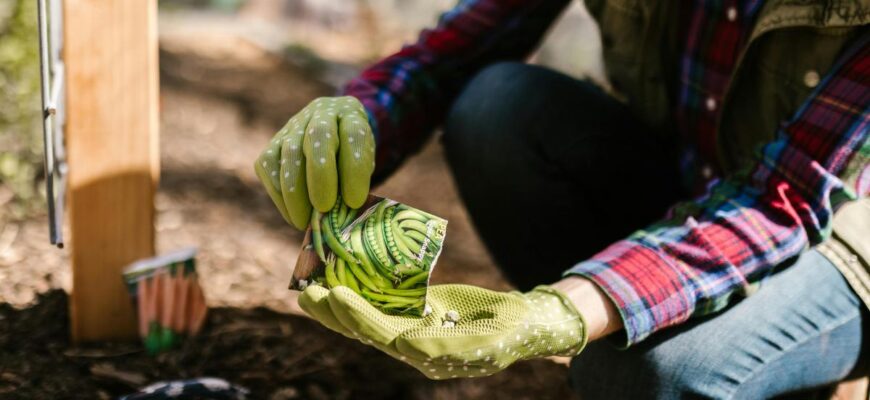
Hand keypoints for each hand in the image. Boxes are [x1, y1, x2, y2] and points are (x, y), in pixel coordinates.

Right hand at [255, 96, 375, 228]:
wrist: (334, 134)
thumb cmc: (352, 157)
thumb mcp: (364, 165)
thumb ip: (355, 183)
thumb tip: (340, 217)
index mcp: (351, 114)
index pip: (354, 135)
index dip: (354, 169)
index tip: (354, 201)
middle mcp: (321, 113)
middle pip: (318, 137)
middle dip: (320, 176)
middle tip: (324, 208)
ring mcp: (293, 126)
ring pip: (289, 154)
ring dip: (295, 193)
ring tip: (305, 222)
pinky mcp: (272, 143)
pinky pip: (268, 167)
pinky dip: (279, 195)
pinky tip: (293, 214)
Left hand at [298, 284, 586, 378]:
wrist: (524, 324)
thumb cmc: (511, 332)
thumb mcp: (487, 343)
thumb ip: (449, 347)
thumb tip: (406, 346)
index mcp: (428, 356)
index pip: (384, 337)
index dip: (358, 318)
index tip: (336, 296)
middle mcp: (413, 346)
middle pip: (365, 329)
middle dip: (335, 313)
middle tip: (306, 292)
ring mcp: (413, 328)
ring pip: (367, 317)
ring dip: (338, 304)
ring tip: (309, 287)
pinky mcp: (417, 313)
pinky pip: (383, 303)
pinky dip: (360, 292)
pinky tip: (341, 278)